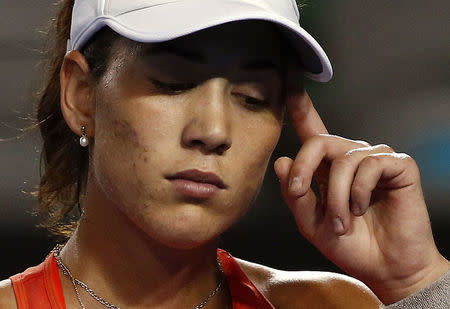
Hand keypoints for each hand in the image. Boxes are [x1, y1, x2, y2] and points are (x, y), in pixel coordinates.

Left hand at [274, 89, 449, 303]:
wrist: (384, 268)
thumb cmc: (349, 244)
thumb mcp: (310, 222)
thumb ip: (295, 194)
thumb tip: (282, 161)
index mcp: (328, 167)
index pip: (312, 131)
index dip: (301, 106)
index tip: (288, 79)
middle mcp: (351, 157)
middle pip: (320, 141)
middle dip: (306, 168)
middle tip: (303, 194)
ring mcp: (375, 159)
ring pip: (344, 159)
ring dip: (336, 197)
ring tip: (341, 222)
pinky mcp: (398, 165)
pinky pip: (370, 165)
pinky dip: (359, 192)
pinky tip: (361, 208)